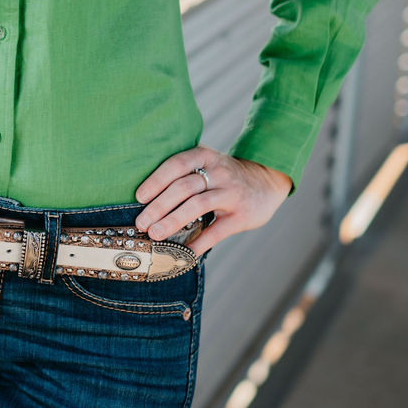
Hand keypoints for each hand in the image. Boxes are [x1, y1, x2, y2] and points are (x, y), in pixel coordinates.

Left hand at [134, 147, 292, 257]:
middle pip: (184, 187)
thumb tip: (147, 197)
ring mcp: (232, 193)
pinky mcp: (242, 215)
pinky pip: (217, 230)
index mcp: (206, 156)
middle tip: (141, 222)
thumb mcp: (208, 163)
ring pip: (197, 205)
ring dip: (172, 221)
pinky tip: (184, 252)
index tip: (139, 197)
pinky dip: (199, 242)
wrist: (267, 181)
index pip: (177, 164)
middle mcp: (219, 172)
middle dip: (159, 206)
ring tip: (155, 234)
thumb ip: (185, 172)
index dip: (156, 180)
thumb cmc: (225, 176)